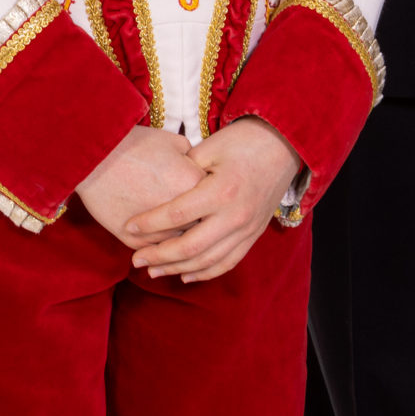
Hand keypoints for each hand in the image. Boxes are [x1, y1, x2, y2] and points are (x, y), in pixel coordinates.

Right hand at [77, 125, 202, 243]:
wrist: (95, 157)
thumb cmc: (135, 144)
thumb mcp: (174, 142)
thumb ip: (196, 160)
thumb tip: (203, 172)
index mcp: (195, 185)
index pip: (215, 202)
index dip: (212, 202)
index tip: (209, 200)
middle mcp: (181, 212)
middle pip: (202, 228)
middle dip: (202, 227)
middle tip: (199, 223)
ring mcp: (157, 230)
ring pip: (180, 247)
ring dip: (182, 247)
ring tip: (181, 242)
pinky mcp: (134, 241)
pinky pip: (155, 252)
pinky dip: (159, 252)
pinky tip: (160, 250)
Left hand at [119, 116, 302, 282]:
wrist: (286, 145)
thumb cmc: (244, 140)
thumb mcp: (210, 147)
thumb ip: (183, 170)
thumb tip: (157, 189)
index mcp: (221, 191)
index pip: (176, 215)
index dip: (149, 223)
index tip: (128, 227)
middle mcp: (235, 215)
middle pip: (190, 247)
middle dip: (159, 256)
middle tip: (135, 260)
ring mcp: (247, 229)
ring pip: (208, 261)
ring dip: (177, 269)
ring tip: (153, 271)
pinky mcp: (254, 234)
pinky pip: (228, 262)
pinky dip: (206, 272)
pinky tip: (185, 275)